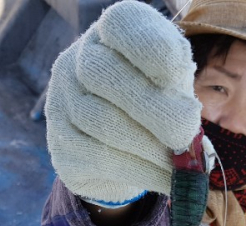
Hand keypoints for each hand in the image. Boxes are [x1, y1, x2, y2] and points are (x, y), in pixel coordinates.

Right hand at [45, 0, 201, 205]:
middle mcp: (76, 61)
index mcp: (110, 35)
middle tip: (184, 134)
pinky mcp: (61, 145)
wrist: (126, 151)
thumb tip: (182, 120)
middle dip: (151, 108)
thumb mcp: (174, 87)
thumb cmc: (156, 106)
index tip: (178, 75)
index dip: (148, 47)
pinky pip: (98, 158)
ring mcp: (60, 103)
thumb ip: (177, 91)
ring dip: (148, 147)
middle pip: (101, 73)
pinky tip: (167, 180)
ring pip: (100, 121)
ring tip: (180, 164)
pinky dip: (141, 171)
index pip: (120, 24)